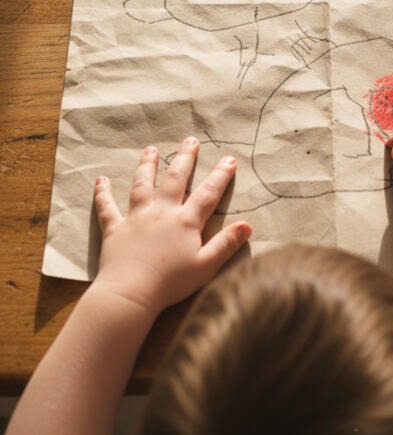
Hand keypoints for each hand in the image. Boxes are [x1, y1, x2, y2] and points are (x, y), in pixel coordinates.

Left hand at [92, 138, 251, 314]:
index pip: (208, 193)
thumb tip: (248, 225)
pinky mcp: (115, 229)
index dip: (221, 176)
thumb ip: (227, 244)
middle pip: (175, 179)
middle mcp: (162, 212)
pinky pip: (107, 207)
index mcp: (186, 221)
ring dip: (147, 166)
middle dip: (185, 158)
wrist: (131, 293)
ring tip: (151, 150)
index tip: (229, 159)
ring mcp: (136, 218)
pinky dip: (103, 193)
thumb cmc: (171, 283)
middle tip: (191, 140)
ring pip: (142, 185)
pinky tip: (101, 180)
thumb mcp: (207, 265)